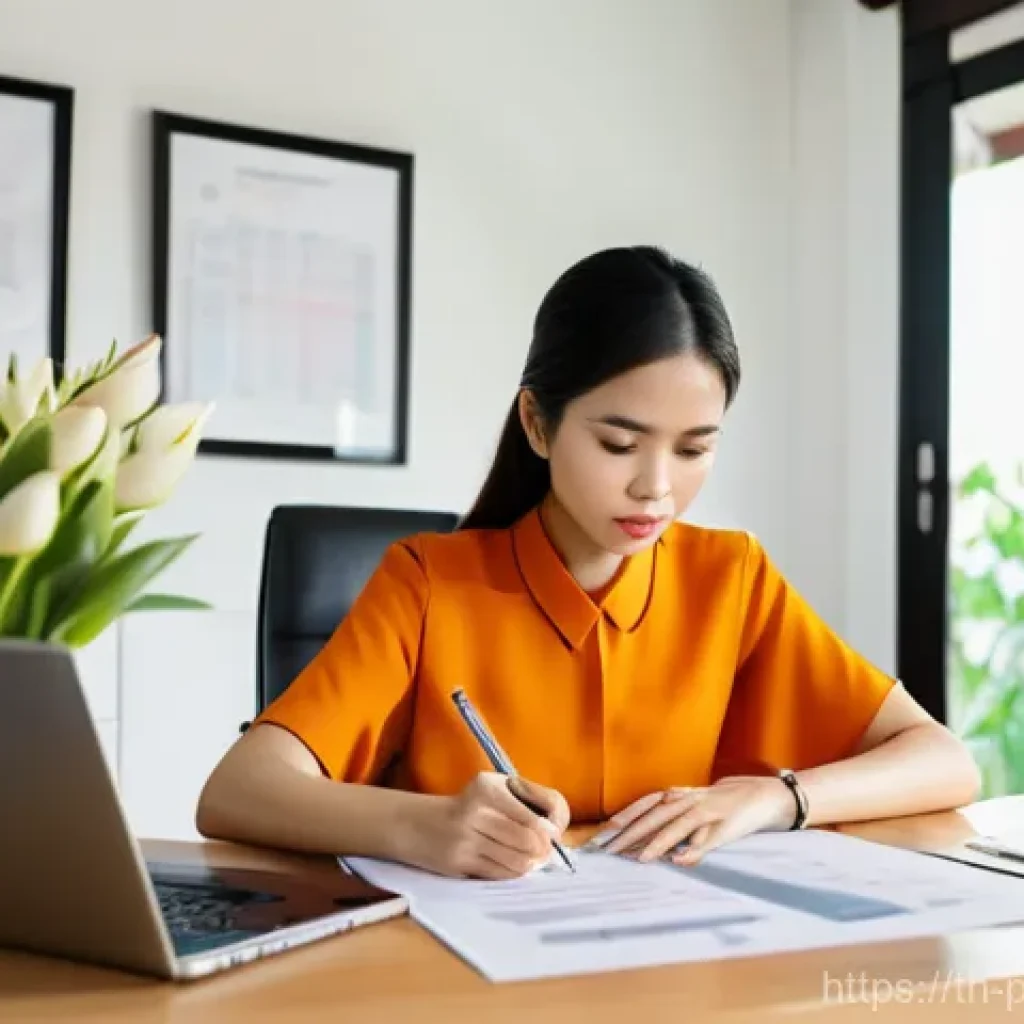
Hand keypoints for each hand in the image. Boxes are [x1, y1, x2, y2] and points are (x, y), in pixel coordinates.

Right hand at [401, 772, 569, 879]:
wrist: (420, 824)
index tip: (553, 836)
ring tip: (530, 860)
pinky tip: (511, 866)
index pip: (530, 816)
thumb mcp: (493, 787)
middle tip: (544, 852)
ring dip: (529, 864)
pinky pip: (499, 873)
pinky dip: (512, 873)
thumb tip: (553, 832)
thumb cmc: (469, 804)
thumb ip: (526, 800)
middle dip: (542, 850)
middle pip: (526, 840)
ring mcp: (465, 839)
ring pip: (515, 861)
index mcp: (486, 788)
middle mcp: (474, 811)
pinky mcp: (459, 862)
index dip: (548, 831)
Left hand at [603, 776, 794, 864]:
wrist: (762, 794)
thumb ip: (670, 819)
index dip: (624, 818)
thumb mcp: (692, 807)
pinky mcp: (726, 828)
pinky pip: (708, 840)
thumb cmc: (721, 804)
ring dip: (659, 842)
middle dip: (632, 833)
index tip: (602, 835)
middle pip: (655, 816)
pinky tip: (679, 860)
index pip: (645, 805)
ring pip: (678, 826)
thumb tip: (641, 836)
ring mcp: (708, 812)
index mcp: (679, 797)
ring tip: (641, 858)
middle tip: (611, 850)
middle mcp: (689, 801)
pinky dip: (694, 850)